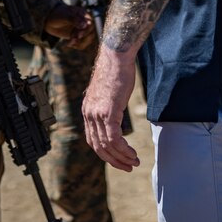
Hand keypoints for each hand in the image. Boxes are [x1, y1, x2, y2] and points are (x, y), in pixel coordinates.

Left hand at [43, 3, 94, 49]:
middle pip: (91, 33)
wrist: (50, 20)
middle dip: (82, 38)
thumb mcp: (65, 16)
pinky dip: (77, 45)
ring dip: (80, 43)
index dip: (86, 30)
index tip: (79, 35)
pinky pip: (82, 43)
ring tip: (70, 43)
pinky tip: (69, 44)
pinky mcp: (79, 36)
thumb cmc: (58, 15)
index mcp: (84, 14)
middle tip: (72, 39)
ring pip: (88, 39)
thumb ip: (75, 20)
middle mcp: (85, 22)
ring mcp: (82, 29)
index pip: (91, 23)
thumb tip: (85, 24)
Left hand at [82, 46, 139, 171]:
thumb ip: (108, 106)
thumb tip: (115, 116)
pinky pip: (114, 138)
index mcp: (88, 111)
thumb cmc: (115, 70)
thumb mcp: (108, 92)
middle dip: (113, 160)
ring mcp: (97, 113)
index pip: (92, 140)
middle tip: (127, 166)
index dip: (105, 153)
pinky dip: (123, 149)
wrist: (116, 55)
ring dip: (121, 157)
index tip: (117, 159)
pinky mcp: (109, 111)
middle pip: (98, 146)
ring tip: (134, 162)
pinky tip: (132, 153)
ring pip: (107, 145)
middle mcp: (89, 114)